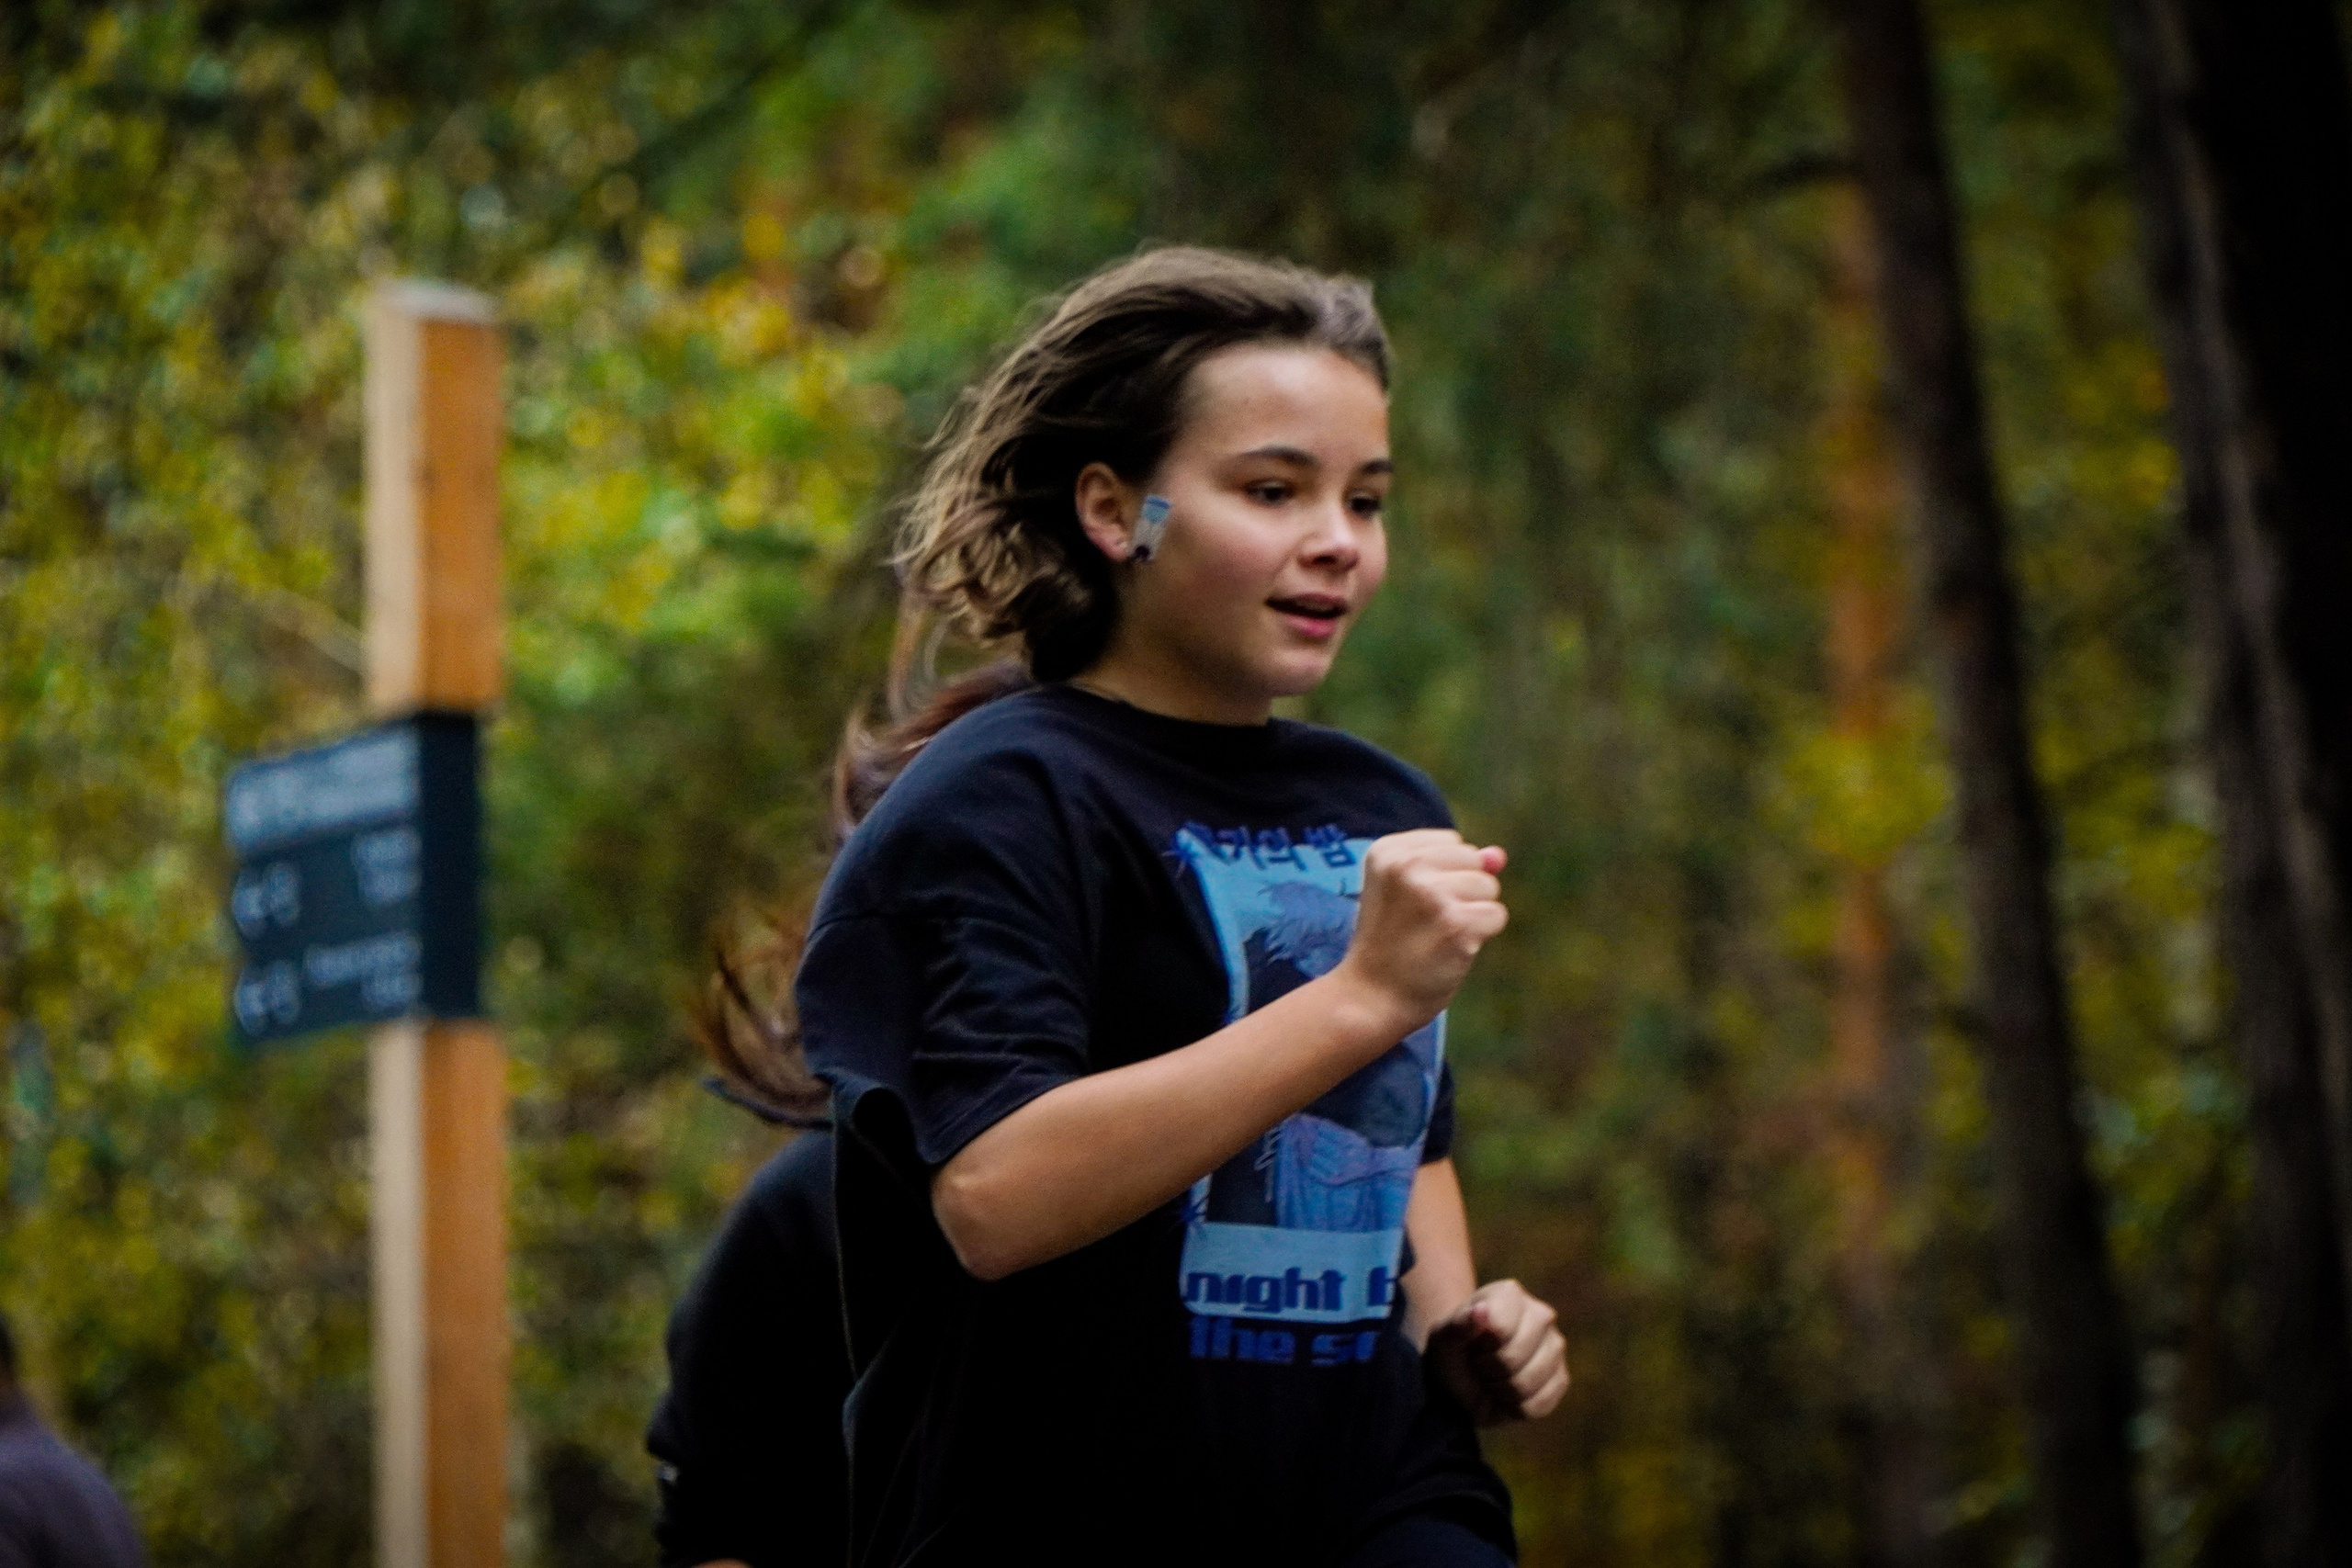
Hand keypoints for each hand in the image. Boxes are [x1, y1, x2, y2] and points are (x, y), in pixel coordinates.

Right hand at [1332, 829, 1507, 1034]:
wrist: (1370, 998)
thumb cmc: (1392, 944)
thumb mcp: (1410, 893)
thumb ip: (1456, 866)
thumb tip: (1498, 856)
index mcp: (1387, 851)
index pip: (1453, 843)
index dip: (1446, 876)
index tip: (1411, 905)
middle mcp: (1406, 865)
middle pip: (1474, 860)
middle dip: (1464, 892)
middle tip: (1424, 923)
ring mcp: (1430, 894)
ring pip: (1489, 887)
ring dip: (1473, 914)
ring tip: (1436, 936)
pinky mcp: (1455, 923)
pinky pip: (1496, 915)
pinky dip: (1482, 936)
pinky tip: (1451, 949)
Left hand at [1424, 1279, 1567, 1425]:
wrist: (1461, 1378)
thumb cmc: (1452, 1352)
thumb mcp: (1443, 1339)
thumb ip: (1458, 1324)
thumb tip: (1482, 1311)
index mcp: (1509, 1294)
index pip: (1499, 1330)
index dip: (1479, 1349)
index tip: (1471, 1347)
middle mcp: (1540, 1314)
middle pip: (1514, 1358)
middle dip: (1489, 1372)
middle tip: (1480, 1367)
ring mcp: (1555, 1346)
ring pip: (1529, 1383)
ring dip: (1501, 1392)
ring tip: (1493, 1379)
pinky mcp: (1561, 1378)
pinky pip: (1541, 1404)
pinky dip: (1516, 1408)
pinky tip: (1507, 1395)